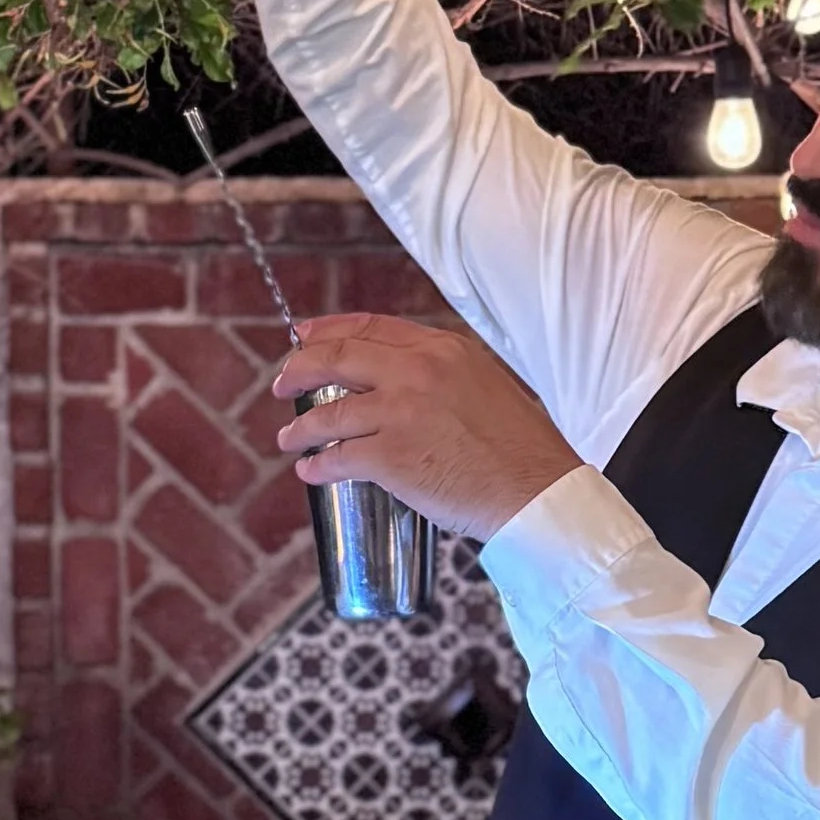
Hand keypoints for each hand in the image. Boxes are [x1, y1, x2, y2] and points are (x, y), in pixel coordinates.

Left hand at [274, 312, 578, 541]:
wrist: (537, 493)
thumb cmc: (522, 450)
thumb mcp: (487, 385)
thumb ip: (446, 376)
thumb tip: (408, 383)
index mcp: (443, 350)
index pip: (372, 327)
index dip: (329, 330)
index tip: (305, 336)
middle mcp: (417, 372)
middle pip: (338, 358)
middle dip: (298, 370)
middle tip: (282, 384)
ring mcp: (400, 413)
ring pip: (328, 413)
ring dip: (300, 428)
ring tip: (288, 439)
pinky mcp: (391, 457)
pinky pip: (337, 458)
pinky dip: (316, 465)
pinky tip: (310, 471)